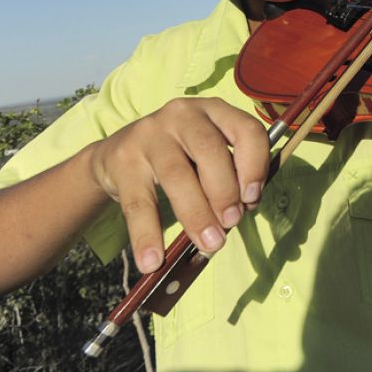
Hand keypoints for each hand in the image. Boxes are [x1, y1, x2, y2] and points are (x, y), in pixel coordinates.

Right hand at [88, 98, 269, 272]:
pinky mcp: (122, 160)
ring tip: (210, 243)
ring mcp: (149, 134)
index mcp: (215, 111)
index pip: (246, 130)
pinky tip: (153, 260)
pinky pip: (137, 203)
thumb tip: (245, 208)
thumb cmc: (180, 157)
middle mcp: (183, 115)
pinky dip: (147, 235)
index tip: (253, 198)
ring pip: (176, 175)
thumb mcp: (208, 155)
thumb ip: (230, 174)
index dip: (255, 165)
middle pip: (209, 150)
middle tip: (232, 223)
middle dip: (225, 191)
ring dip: (197, 214)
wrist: (116, 153)